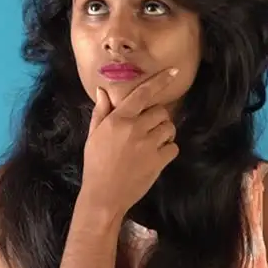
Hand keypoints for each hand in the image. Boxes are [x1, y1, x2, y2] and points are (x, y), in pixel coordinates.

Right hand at [79, 68, 180, 216]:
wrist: (104, 196)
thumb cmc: (95, 164)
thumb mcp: (93, 136)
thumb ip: (101, 112)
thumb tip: (103, 91)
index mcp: (118, 120)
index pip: (142, 94)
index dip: (160, 81)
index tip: (173, 71)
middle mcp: (135, 129)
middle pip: (160, 112)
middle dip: (157, 118)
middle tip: (147, 128)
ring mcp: (149, 145)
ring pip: (169, 128)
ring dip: (164, 132)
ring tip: (152, 142)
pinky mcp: (158, 161)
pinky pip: (173, 147)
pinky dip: (168, 149)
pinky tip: (156, 155)